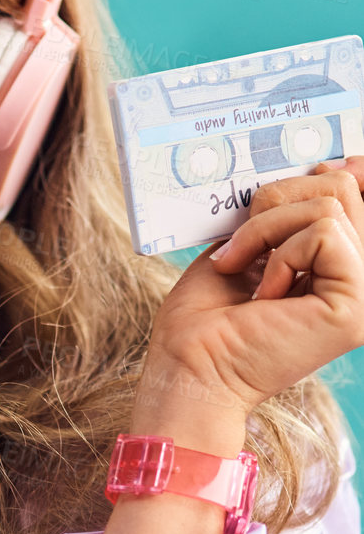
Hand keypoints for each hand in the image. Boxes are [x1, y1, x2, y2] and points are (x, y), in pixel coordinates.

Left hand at [137, 157, 363, 424]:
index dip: (330, 173)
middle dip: (275, 202)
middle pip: (342, 189)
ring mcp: (363, 296)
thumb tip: (343, 165)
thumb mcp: (251, 244)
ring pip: (330, 206)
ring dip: (265, 230)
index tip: (300, 174)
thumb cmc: (205, 319)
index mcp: (339, 268)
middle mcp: (360, 281)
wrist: (187, 369)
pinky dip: (277, 254)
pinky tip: (263, 295)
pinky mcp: (355, 306)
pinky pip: (324, 234)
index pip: (355, 194)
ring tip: (239, 270)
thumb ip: (295, 210)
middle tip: (239, 247)